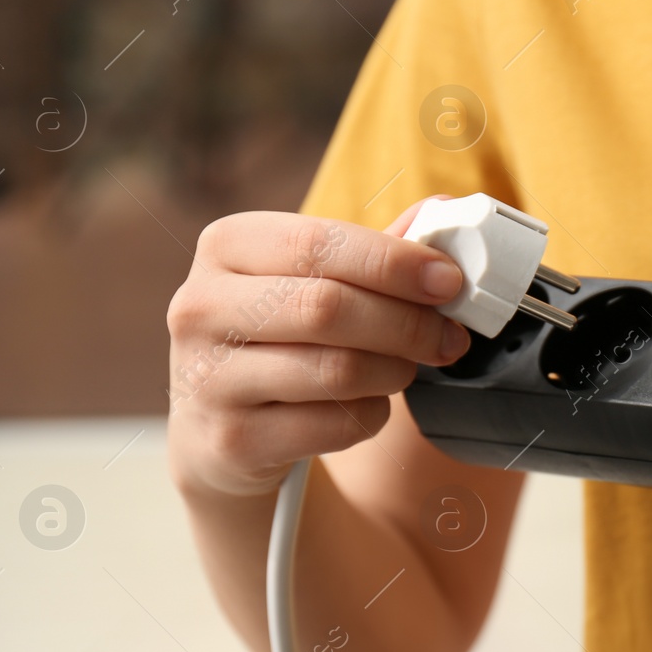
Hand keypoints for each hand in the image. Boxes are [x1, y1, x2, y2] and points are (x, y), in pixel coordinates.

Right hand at [166, 199, 470, 499]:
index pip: (319, 243)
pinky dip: (371, 415)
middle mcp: (202, 307)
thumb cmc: (278, 338)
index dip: (394, 262)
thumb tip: (446, 212)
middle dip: (407, 322)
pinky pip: (335, 424)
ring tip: (405, 368)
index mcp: (225, 247)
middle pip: (328, 307)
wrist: (216, 431)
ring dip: (394, 370)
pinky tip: (367, 405)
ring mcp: (209, 377)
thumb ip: (374, 250)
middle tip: (449, 336)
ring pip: (337, 370)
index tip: (449, 281)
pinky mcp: (232, 439)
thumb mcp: (310, 280)